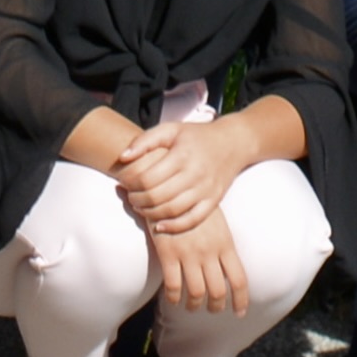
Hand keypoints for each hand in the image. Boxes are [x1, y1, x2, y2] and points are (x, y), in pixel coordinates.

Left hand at [112, 115, 250, 233]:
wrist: (233, 143)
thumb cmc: (196, 136)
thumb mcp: (171, 130)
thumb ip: (145, 141)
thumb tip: (122, 157)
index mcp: (181, 155)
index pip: (148, 177)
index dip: (130, 183)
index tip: (124, 182)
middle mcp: (194, 174)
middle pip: (157, 196)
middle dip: (137, 200)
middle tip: (130, 196)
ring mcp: (205, 190)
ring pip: (172, 210)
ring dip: (150, 214)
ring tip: (140, 207)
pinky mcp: (213, 201)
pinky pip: (192, 220)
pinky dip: (173, 227)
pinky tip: (159, 226)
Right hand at [149, 210, 250, 315]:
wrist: (172, 188)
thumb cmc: (196, 205)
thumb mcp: (218, 224)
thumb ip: (223, 246)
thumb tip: (228, 270)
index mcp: (225, 244)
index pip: (239, 280)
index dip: (241, 301)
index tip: (240, 313)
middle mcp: (209, 252)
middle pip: (218, 292)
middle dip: (216, 306)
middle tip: (212, 309)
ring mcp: (188, 254)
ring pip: (196, 293)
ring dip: (195, 305)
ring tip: (192, 307)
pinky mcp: (168, 253)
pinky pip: (173, 285)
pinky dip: (174, 298)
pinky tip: (173, 299)